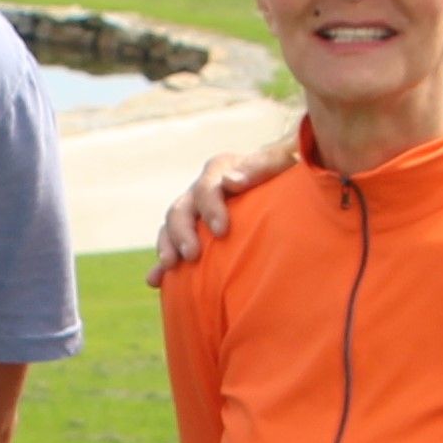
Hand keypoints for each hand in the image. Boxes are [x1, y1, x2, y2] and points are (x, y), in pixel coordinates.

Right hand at [142, 142, 292, 284]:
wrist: (284, 189)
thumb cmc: (288, 175)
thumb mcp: (282, 162)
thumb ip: (261, 166)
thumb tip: (231, 182)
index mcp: (219, 171)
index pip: (208, 187)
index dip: (210, 208)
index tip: (221, 231)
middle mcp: (201, 190)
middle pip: (181, 209)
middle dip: (183, 232)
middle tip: (192, 255)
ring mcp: (193, 212)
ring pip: (170, 227)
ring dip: (167, 246)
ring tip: (170, 266)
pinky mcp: (192, 234)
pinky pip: (171, 248)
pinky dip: (161, 265)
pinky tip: (155, 280)